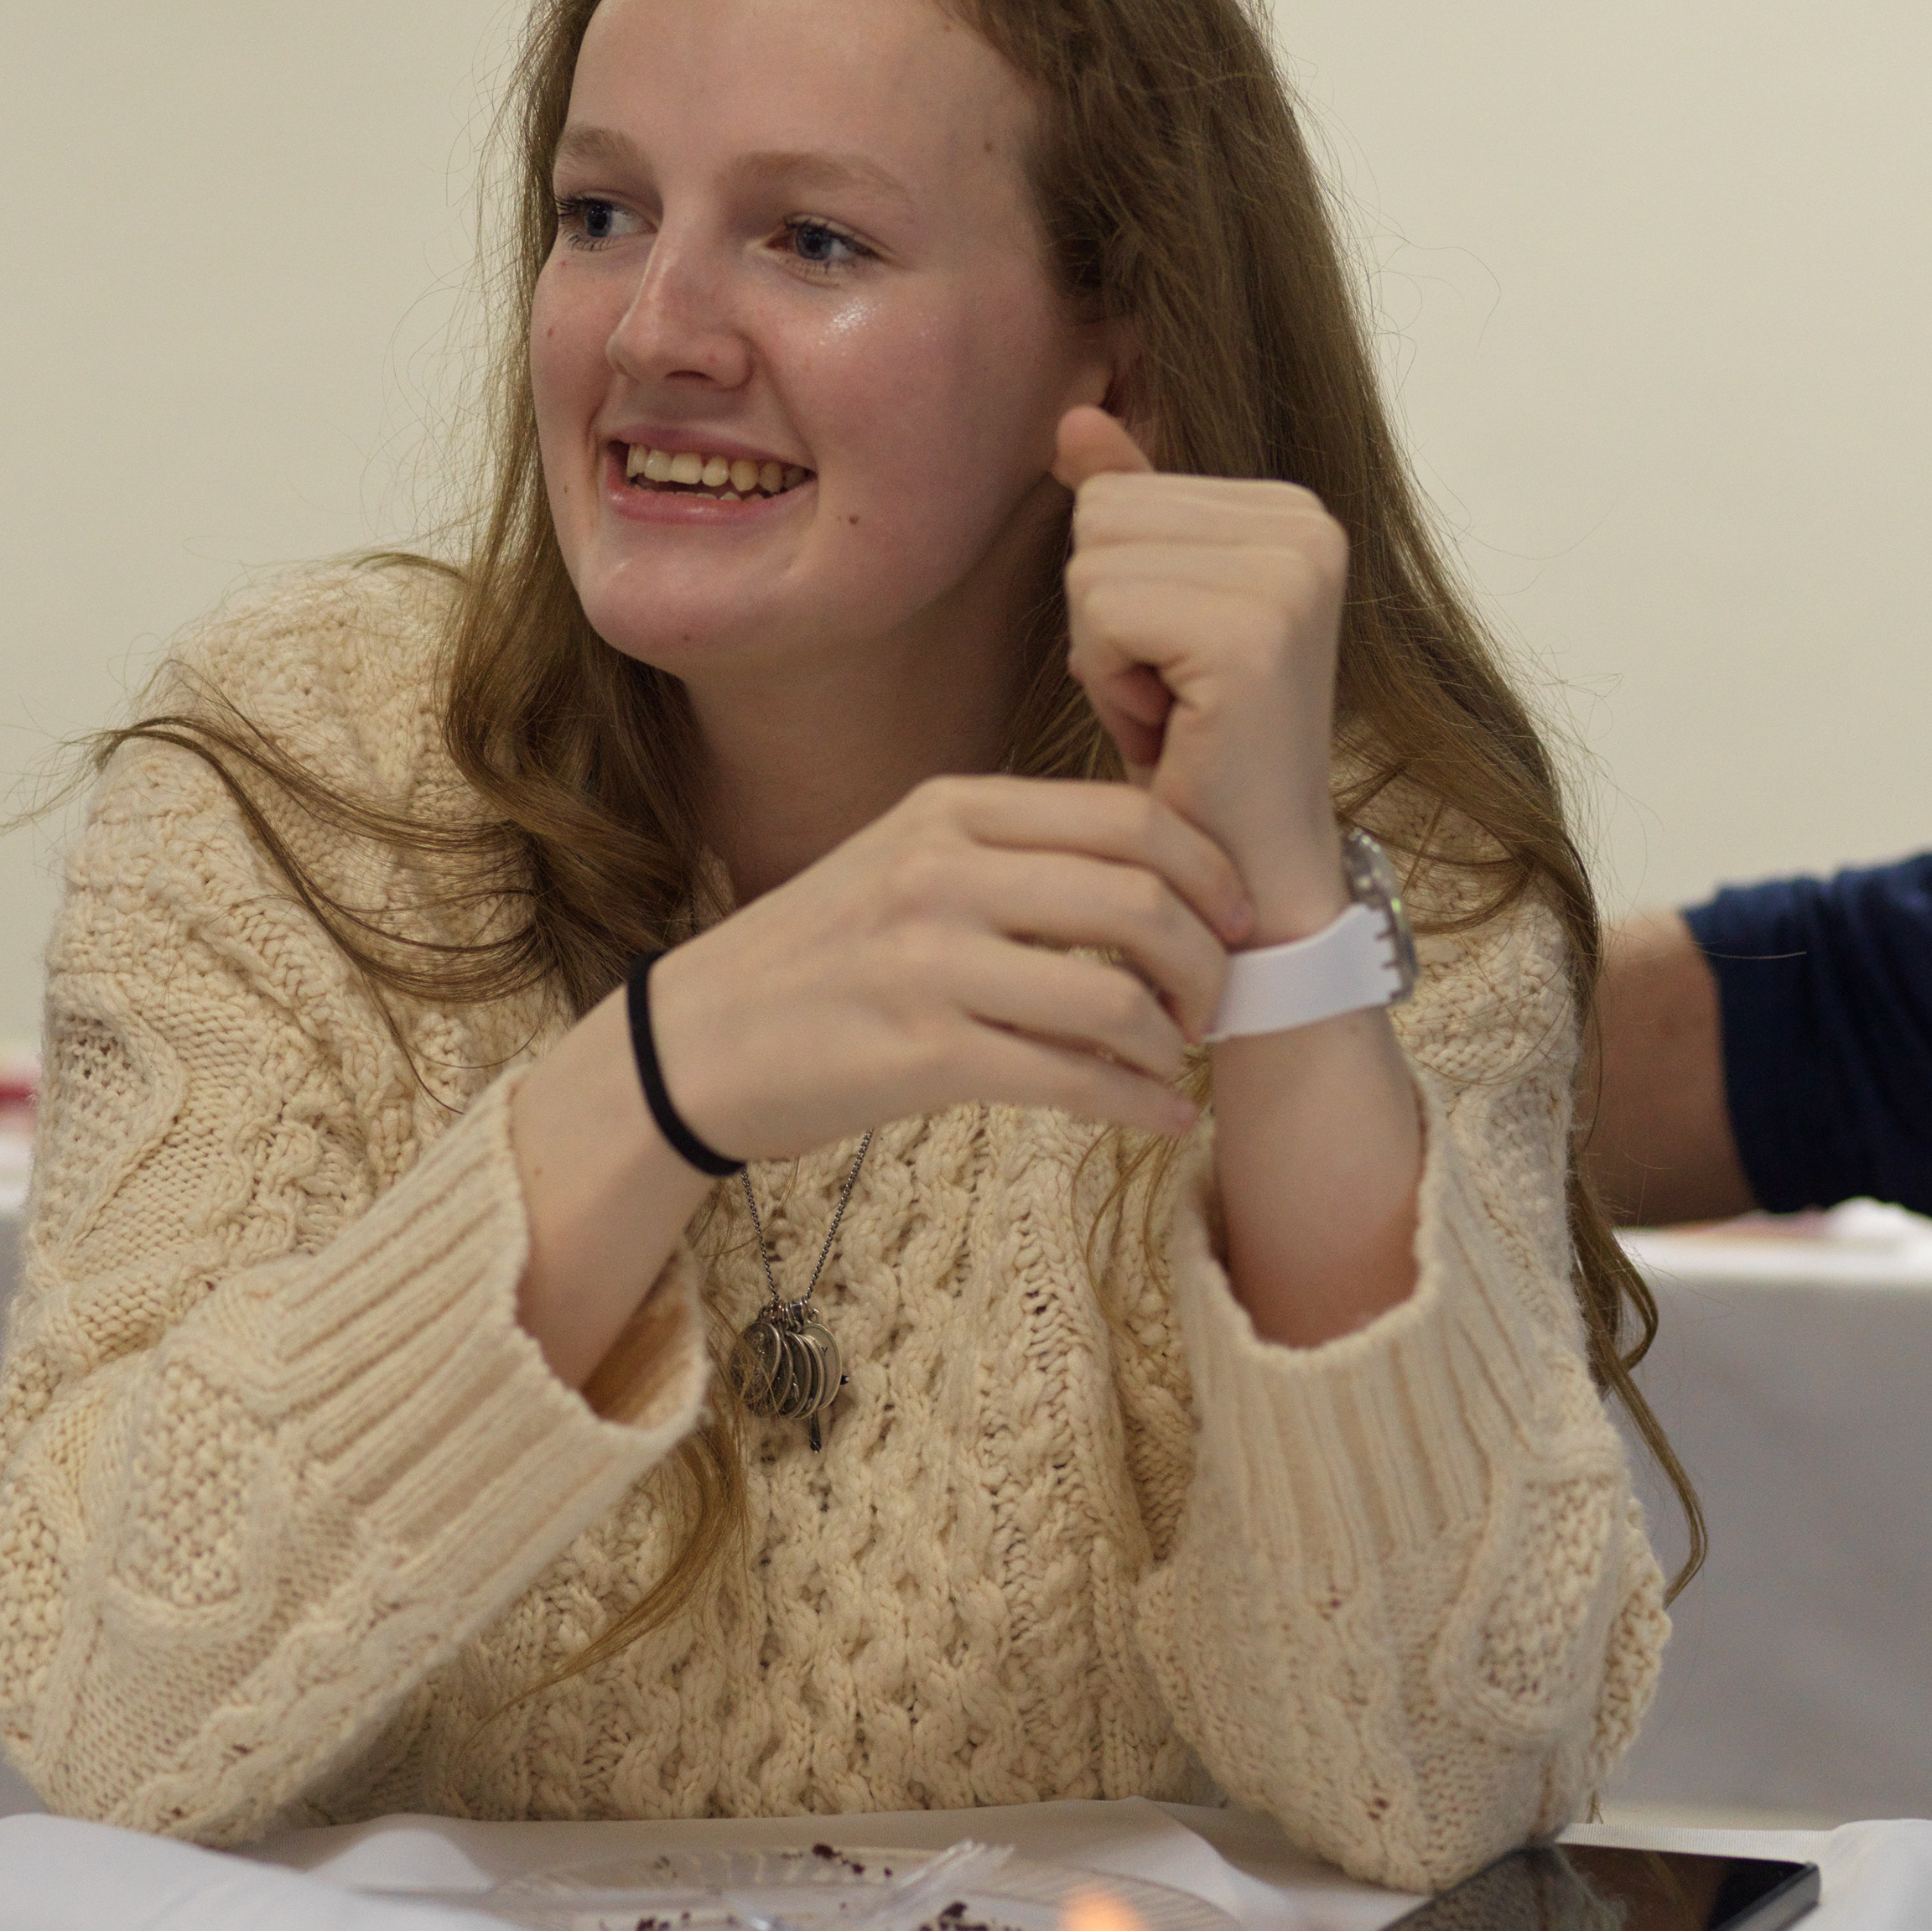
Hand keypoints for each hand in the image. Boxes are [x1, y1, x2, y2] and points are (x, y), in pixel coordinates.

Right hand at [642, 775, 1250, 1161]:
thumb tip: (1148, 878)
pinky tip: (1160, 1119)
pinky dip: (1138, 1104)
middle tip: (1213, 1004)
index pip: (1128, 817)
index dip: (1210, 871)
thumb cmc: (814, 959)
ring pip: (1115, 992)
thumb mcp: (900, 862)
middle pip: (1140, 897)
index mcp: (948, 811)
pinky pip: (1070, 1077)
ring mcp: (928, 962)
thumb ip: (1007, 855)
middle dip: (1208, 961)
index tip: (1236, 919)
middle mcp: (941, 872)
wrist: (695, 1043)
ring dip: (1172, 1039)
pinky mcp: (919, 1054)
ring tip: (1174, 1061)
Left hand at [1053, 407, 1349, 941]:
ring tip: (1174, 709)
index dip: (1117, 589)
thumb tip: (1076, 417)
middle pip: (1101, 515)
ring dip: (1106, 652)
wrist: (1246, 875)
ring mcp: (1290, 575)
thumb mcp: (1149, 610)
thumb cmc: (1193, 748)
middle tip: (1172, 694)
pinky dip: (1111, 681)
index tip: (1177, 663)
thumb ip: (1124, 505)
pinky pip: (1100, 608)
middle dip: (1105, 617)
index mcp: (1292, 509)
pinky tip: (1171, 727)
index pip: (1116, 491)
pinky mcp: (1254, 631)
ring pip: (1092, 561)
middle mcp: (1308, 525)